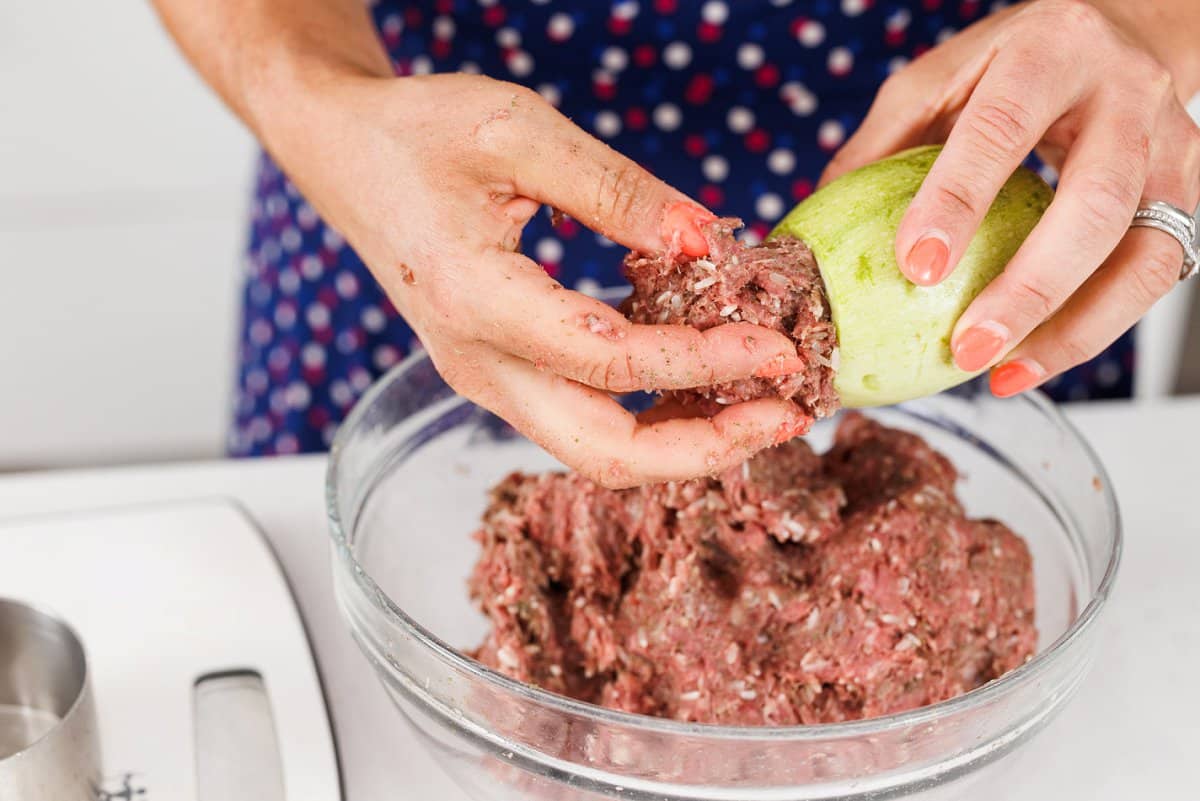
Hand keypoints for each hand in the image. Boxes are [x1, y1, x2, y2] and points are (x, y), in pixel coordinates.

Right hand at [260, 73, 809, 486]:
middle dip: (704, 449)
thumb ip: (617, 189)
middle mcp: (476, 363)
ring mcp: (483, 379)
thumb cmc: (416, 133)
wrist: (343, 155)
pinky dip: (650, 416)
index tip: (777, 346)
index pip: (611, 362)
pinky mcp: (498, 373)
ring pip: (594, 452)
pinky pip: (582, 421)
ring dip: (683, 443)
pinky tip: (701, 380)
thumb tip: (708, 237)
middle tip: (784, 416)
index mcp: (475, 300)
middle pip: (603, 455)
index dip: (705, 362)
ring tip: (759, 406)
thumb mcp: (518, 132)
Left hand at [822, 0, 1199, 396]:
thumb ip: (883, 143)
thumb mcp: (939, 78)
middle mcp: (1125, 95)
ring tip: (1002, 374)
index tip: (917, 266)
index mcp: (1049, 51)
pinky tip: (1033, 362)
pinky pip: (1153, 276)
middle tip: (965, 346)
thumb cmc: (1015, 61)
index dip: (960, 199)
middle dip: (1030, 287)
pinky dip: (1093, 329)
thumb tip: (815, 226)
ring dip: (1074, 329)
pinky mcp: (1190, 193)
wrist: (1123, 32)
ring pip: (1143, 253)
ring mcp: (1170, 148)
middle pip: (1095, 202)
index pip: (1003, 127)